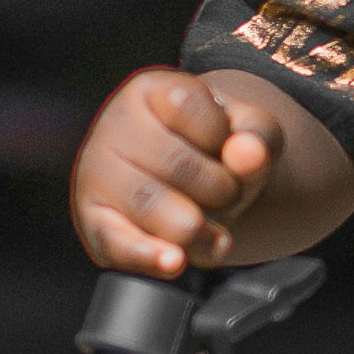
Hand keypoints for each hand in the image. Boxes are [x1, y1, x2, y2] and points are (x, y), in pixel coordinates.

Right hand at [69, 68, 276, 277]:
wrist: (184, 186)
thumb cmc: (213, 151)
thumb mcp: (246, 133)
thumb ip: (259, 136)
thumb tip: (249, 155)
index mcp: (149, 91)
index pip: (186, 104)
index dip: (220, 134)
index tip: (223, 146)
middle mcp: (115, 126)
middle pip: (174, 162)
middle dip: (220, 189)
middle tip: (226, 195)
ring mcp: (98, 174)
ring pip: (149, 204)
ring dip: (197, 228)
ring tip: (216, 233)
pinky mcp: (94, 221)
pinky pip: (116, 241)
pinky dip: (149, 255)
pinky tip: (173, 261)